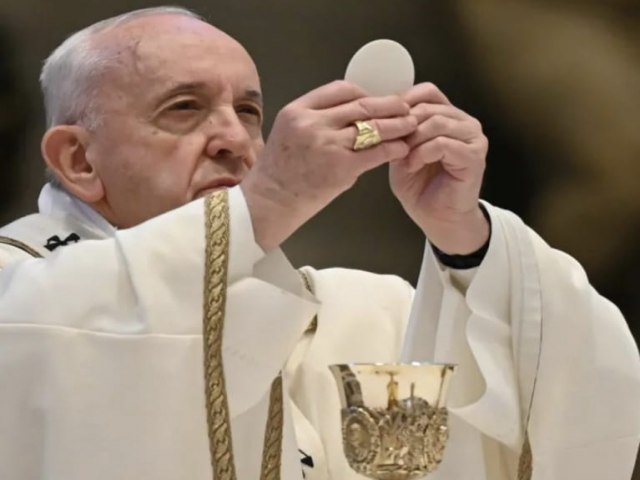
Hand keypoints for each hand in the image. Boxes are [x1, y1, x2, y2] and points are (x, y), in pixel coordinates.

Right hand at [242, 80, 416, 249]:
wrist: (269, 202)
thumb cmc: (279, 173)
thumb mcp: (288, 132)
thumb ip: (316, 120)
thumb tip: (352, 114)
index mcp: (298, 110)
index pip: (341, 90)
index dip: (365, 94)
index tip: (377, 101)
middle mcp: (313, 123)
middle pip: (362, 104)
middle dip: (389, 105)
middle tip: (405, 108)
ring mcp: (327, 145)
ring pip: (373, 126)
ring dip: (397, 125)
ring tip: (411, 126)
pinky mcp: (341, 168)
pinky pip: (376, 152)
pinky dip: (393, 149)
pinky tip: (402, 148)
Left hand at [389, 83, 488, 253]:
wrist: (438, 220)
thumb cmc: (421, 189)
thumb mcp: (401, 153)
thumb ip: (397, 132)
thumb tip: (382, 113)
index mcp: (448, 117)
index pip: (427, 92)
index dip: (403, 102)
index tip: (384, 119)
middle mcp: (464, 123)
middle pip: (429, 105)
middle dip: (404, 124)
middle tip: (391, 143)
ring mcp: (472, 138)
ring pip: (436, 121)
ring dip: (412, 139)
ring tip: (402, 158)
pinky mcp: (473, 156)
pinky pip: (443, 143)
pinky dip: (422, 153)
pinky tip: (412, 165)